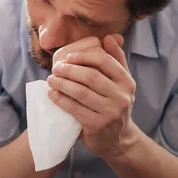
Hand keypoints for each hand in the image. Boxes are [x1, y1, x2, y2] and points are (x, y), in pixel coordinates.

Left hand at [47, 34, 136, 158]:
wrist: (118, 139)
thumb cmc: (114, 104)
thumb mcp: (121, 83)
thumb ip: (116, 60)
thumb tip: (110, 37)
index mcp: (127, 82)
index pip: (105, 61)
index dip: (84, 56)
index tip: (69, 56)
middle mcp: (122, 96)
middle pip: (91, 76)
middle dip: (69, 69)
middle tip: (55, 67)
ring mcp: (110, 112)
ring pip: (81, 92)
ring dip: (62, 83)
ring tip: (51, 79)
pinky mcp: (97, 125)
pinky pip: (74, 108)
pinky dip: (60, 99)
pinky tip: (52, 94)